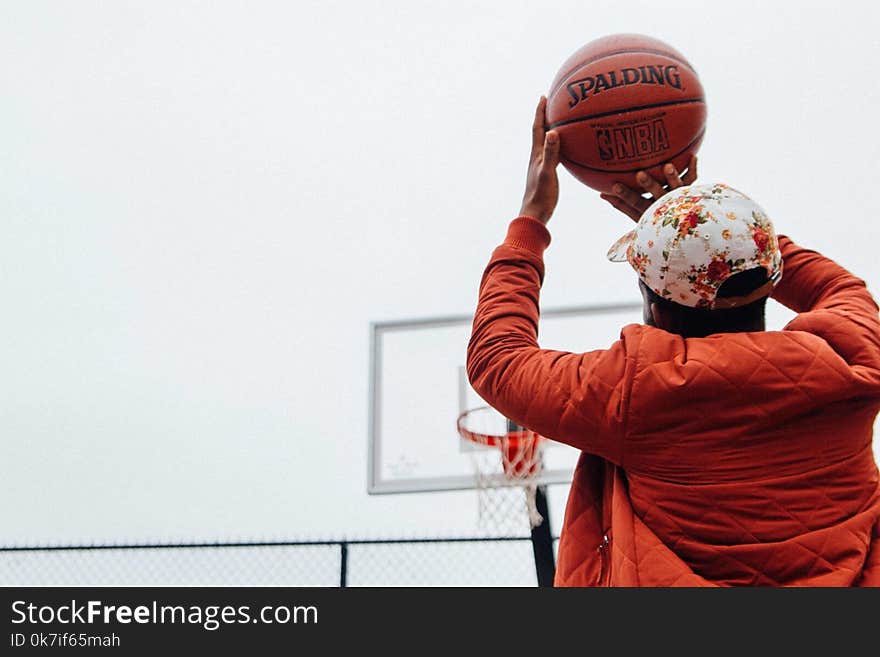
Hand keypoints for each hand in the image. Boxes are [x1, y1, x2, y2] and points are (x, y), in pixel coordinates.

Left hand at [519, 96, 560, 224]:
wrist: (535, 214)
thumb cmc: (540, 196)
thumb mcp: (547, 173)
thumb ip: (550, 154)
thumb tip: (552, 132)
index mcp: (536, 154)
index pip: (537, 128)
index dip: (540, 112)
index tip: (543, 96)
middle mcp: (537, 157)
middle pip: (542, 132)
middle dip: (546, 116)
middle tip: (553, 102)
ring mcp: (542, 166)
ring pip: (548, 143)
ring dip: (553, 130)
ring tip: (562, 120)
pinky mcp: (548, 174)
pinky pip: (556, 155)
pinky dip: (562, 147)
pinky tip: (570, 148)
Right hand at [600, 155, 698, 222]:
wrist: (680, 229)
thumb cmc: (652, 218)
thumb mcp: (636, 215)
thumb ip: (620, 204)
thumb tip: (601, 194)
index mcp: (649, 211)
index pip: (635, 203)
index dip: (625, 195)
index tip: (614, 186)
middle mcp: (664, 204)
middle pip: (657, 195)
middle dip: (649, 185)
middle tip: (640, 174)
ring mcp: (678, 198)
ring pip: (677, 188)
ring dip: (672, 177)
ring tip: (668, 166)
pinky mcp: (689, 191)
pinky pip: (692, 180)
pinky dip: (692, 169)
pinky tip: (693, 156)